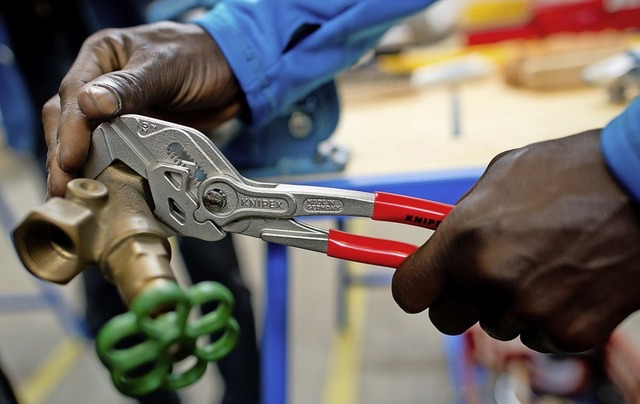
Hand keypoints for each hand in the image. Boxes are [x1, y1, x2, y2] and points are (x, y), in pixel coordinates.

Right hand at [43, 21, 242, 197]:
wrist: (232, 70)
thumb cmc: (199, 55)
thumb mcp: (164, 66)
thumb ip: (129, 86)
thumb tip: (90, 104)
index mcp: (102, 56)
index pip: (73, 95)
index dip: (69, 131)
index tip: (68, 158)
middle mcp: (102, 82)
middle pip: (68, 120)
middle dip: (63, 154)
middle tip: (63, 186)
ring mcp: (117, 109)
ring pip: (85, 138)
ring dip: (78, 166)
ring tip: (72, 193)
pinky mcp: (133, 130)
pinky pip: (111, 150)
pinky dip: (102, 168)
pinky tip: (97, 186)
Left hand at [392, 130, 639, 352]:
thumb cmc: (572, 172)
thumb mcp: (501, 177)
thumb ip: (462, 219)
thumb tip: (442, 245)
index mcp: (464, 240)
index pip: (409, 292)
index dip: (416, 287)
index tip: (426, 283)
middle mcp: (490, 281)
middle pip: (445, 319)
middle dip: (460, 299)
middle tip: (484, 276)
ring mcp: (530, 311)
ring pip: (496, 325)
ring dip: (508, 305)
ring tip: (543, 265)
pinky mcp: (569, 333)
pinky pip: (538, 335)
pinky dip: (548, 316)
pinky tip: (569, 281)